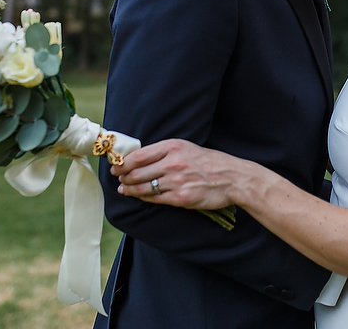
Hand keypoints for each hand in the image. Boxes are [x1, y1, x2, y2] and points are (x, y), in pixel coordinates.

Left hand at [113, 139, 241, 209]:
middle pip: (137, 172)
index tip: (115, 166)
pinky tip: (139, 196)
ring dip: (130, 189)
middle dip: (124, 177)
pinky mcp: (181, 198)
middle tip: (118, 178)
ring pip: (144, 187)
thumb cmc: (209, 161)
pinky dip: (144, 198)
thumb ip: (165, 152)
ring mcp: (176, 181)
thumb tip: (140, 158)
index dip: (123, 163)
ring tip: (123, 188)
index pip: (139, 156)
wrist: (231, 177)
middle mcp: (172, 163)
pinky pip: (156, 198)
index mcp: (172, 147)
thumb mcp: (187, 147)